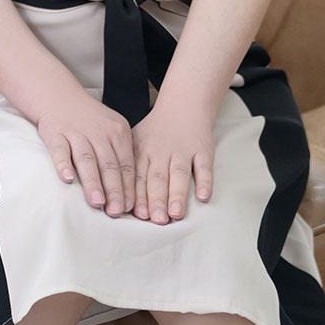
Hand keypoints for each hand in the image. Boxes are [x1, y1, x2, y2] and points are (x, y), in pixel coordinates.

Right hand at [37, 92, 135, 216]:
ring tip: (97, 202)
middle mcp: (99, 131)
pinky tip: (67, 178)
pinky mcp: (55, 132)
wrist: (59, 95)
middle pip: (109, 164)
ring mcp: (76, 132)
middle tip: (116, 212)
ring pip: (87, 160)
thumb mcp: (111, 130)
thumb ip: (120, 157)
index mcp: (118, 132)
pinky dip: (63, 164)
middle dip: (114, 190)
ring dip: (92, 182)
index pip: (126, 164)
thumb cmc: (89, 120)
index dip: (128, 187)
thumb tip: (128, 194)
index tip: (130, 208)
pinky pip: (60, 150)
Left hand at [130, 99, 215, 222]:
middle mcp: (162, 151)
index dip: (138, 196)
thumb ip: (129, 168)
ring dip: (177, 193)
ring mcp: (183, 151)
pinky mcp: (203, 150)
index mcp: (143, 151)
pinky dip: (205, 182)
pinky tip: (203, 197)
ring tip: (176, 213)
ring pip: (179, 174)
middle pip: (158, 178)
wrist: (183, 104)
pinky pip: (205, 167)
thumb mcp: (136, 141)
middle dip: (156, 199)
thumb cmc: (156, 130)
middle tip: (157, 220)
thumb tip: (119, 199)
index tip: (138, 215)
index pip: (138, 176)